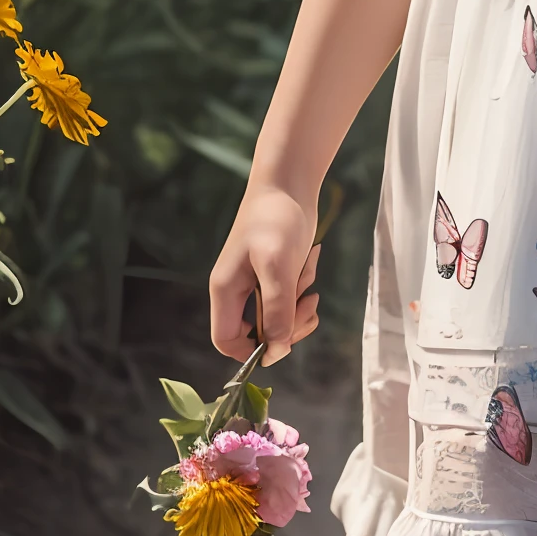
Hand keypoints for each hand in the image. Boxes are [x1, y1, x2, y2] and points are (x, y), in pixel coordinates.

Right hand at [209, 184, 320, 367]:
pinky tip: (311, 261)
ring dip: (300, 304)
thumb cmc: (276, 219)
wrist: (290, 183)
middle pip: (259, 333)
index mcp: (225, 290)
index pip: (226, 340)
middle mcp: (237, 291)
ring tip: (308, 273)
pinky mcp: (276, 275)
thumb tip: (276, 349)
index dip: (251, 351)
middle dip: (287, 324)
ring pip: (279, 317)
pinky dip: (304, 286)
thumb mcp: (276, 265)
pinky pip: (291, 297)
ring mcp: (257, 283)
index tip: (281, 342)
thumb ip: (276, 308)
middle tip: (307, 304)